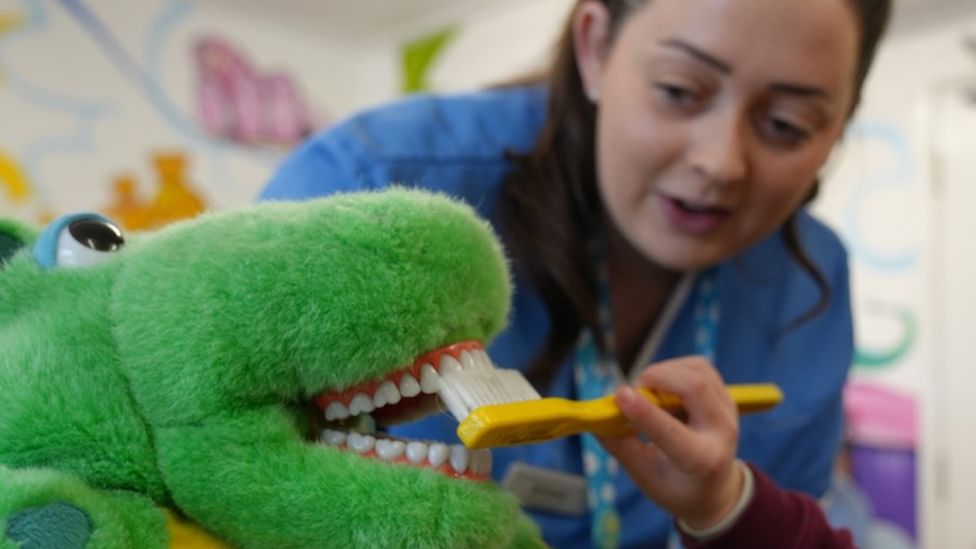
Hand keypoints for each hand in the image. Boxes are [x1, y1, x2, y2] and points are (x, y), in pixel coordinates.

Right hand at [598, 356, 742, 529]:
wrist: (717, 489)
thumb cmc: (678, 486)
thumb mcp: (646, 477)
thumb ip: (621, 448)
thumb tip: (596, 424)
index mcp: (701, 460)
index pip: (671, 431)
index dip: (643, 411)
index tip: (618, 395)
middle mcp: (722, 432)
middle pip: (694, 386)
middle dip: (656, 378)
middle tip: (633, 391)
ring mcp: (728, 410)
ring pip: (697, 370)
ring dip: (665, 371)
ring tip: (647, 390)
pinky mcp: (726, 395)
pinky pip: (700, 367)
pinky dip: (675, 369)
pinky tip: (663, 386)